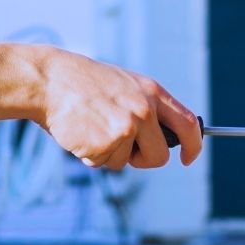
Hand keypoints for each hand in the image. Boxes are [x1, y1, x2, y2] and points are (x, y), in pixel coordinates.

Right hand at [33, 47, 201, 169]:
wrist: (51, 80)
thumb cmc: (86, 85)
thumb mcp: (126, 86)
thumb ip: (148, 108)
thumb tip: (162, 139)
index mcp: (153, 92)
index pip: (187, 124)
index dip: (193, 145)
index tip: (188, 158)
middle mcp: (144, 110)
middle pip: (160, 156)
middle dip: (144, 159)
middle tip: (124, 149)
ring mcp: (126, 127)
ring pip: (126, 162)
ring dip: (109, 154)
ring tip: (93, 127)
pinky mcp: (106, 143)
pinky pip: (104, 163)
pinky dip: (92, 156)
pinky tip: (82, 133)